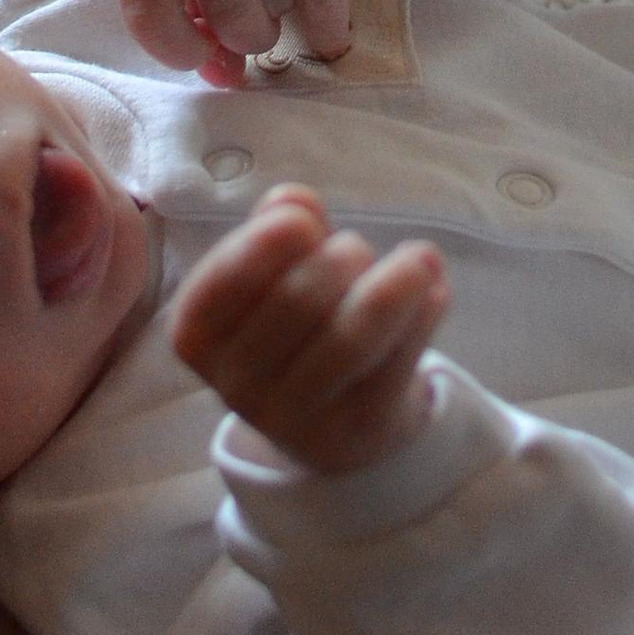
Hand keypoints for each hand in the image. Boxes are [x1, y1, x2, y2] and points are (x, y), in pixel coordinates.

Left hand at [118, 0, 396, 84]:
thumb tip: (225, 75)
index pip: (150, 21)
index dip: (181, 52)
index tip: (203, 51)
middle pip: (234, 25)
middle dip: (249, 28)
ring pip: (281, 14)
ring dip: (286, 5)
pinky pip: (326, 7)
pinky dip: (329, 27)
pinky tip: (324, 18)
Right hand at [172, 184, 446, 475]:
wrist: (330, 426)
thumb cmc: (292, 328)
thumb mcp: (271, 277)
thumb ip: (276, 229)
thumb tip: (293, 200)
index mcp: (198, 337)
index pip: (224, 282)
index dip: (266, 242)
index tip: (304, 222)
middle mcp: (237, 386)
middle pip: (297, 302)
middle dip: (341, 257)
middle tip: (356, 249)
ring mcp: (297, 420)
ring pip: (350, 340)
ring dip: (395, 284)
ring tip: (420, 258)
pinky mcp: (356, 434)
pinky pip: (395, 366)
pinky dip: (422, 318)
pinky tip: (435, 292)